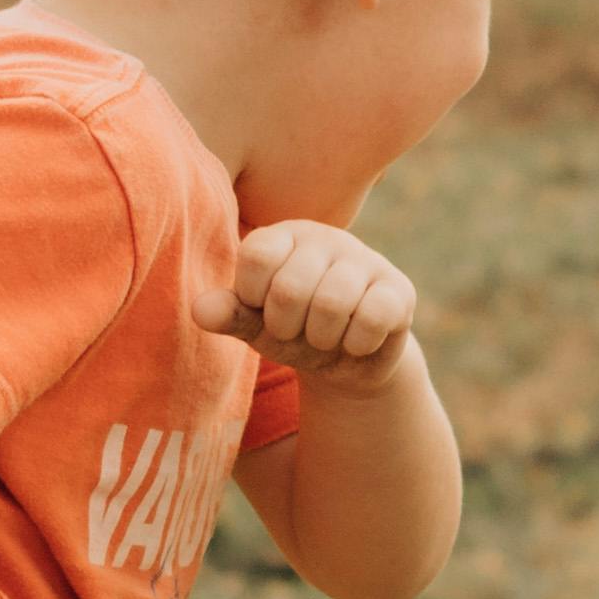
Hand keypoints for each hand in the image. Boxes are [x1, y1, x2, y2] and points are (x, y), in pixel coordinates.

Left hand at [223, 222, 419, 387]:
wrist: (347, 361)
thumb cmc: (293, 333)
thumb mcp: (255, 327)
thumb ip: (229, 315)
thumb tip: (199, 311)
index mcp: (283, 236)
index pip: (256, 257)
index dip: (253, 299)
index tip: (262, 311)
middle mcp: (325, 238)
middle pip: (290, 288)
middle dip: (287, 329)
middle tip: (296, 331)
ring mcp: (365, 259)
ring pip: (332, 304)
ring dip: (321, 340)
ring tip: (325, 338)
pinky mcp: (398, 287)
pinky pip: (372, 319)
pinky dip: (357, 345)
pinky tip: (357, 341)